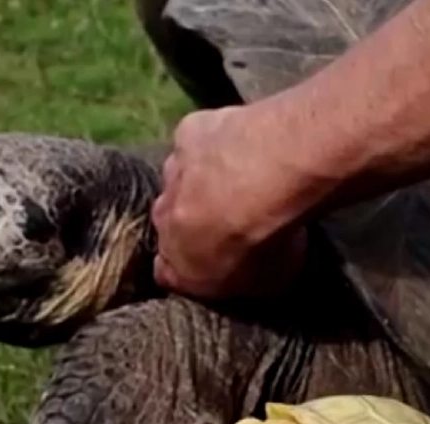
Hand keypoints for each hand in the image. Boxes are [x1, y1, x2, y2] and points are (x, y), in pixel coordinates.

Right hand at [150, 105, 314, 300]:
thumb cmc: (265, 241)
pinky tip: (246, 142)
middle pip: (170, 222)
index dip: (191, 266)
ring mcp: (172, 175)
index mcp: (175, 265)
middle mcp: (162, 220)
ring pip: (181, 179)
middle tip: (235, 213)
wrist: (262, 181)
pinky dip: (217, 142)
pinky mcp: (187, 133)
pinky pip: (199, 140)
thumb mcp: (266, 283)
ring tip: (245, 176)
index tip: (218, 259)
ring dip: (204, 179)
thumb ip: (247, 279)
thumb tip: (253, 272)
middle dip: (195, 219)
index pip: (167, 273)